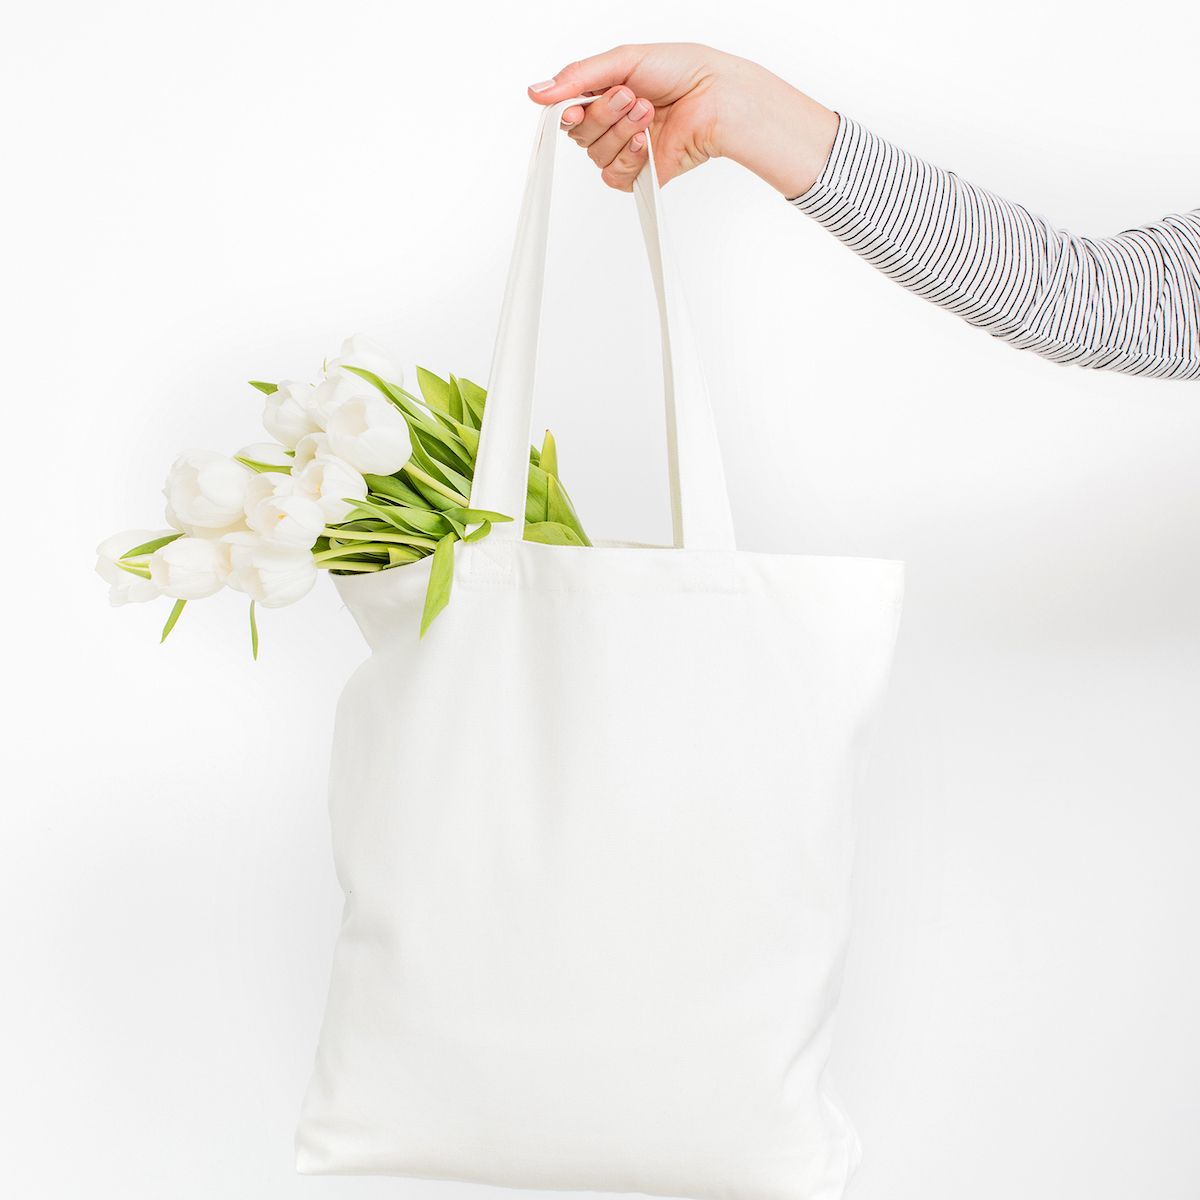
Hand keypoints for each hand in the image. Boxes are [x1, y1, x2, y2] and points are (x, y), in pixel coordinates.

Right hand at [527, 43, 838, 196]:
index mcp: (606, 94)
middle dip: (604, 114)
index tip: (574, 107)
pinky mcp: (642, 174)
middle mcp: (614, 124)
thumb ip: (578, 77)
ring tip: (648, 112)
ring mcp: (627, 150)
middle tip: (631, 96)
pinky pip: (615, 176)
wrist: (716, 98)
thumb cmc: (682, 71)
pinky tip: (647, 141)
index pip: (569, 111)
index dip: (568, 112)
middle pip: (581, 134)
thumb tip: (537, 91)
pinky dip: (629, 157)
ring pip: (597, 155)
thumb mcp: (623, 61)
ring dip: (621, 131)